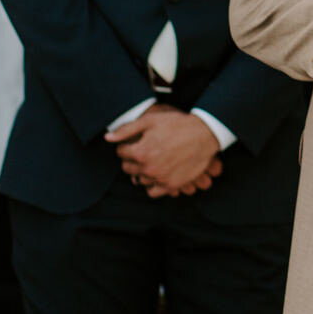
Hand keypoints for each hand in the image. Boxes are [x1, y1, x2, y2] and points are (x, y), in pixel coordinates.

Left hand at [106, 105, 222, 197]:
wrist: (204, 134)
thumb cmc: (177, 124)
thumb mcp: (150, 121)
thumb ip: (127, 130)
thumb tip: (108, 138)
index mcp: (140, 152)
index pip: (121, 153)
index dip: (126, 145)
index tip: (135, 142)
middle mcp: (148, 168)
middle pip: (127, 168)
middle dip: (132, 159)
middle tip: (142, 151)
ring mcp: (160, 178)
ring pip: (139, 180)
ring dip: (142, 171)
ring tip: (151, 161)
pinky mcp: (172, 185)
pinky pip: (152, 192)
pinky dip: (152, 185)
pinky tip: (157, 174)